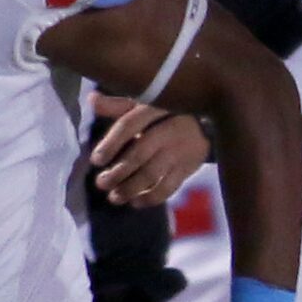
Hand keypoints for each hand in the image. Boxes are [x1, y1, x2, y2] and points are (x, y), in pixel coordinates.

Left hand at [90, 92, 210, 206]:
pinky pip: (169, 186)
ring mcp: (181, 149)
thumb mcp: (143, 103)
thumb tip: (91, 99)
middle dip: (117, 172)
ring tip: (113, 197)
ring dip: (130, 189)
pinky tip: (135, 202)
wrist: (210, 119)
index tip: (96, 160)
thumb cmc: (164, 112)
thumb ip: (117, 106)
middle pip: (139, 153)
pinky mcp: (189, 166)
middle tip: (101, 183)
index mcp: (154, 109)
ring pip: (152, 173)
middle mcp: (169, 128)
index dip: (111, 144)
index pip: (129, 125)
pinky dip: (150, 198)